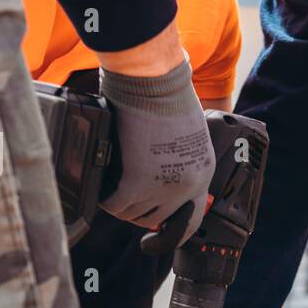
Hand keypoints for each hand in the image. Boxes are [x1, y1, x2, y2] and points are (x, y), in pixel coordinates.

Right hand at [99, 57, 213, 242]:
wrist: (155, 82)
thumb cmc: (167, 94)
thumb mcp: (185, 133)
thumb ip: (176, 156)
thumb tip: (157, 170)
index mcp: (203, 171)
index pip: (192, 217)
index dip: (171, 224)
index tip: (157, 225)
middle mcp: (187, 184)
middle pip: (157, 218)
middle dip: (138, 211)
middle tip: (125, 198)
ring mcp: (164, 186)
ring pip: (133, 214)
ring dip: (120, 205)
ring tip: (112, 189)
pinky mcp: (138, 181)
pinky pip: (116, 205)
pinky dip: (107, 200)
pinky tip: (103, 188)